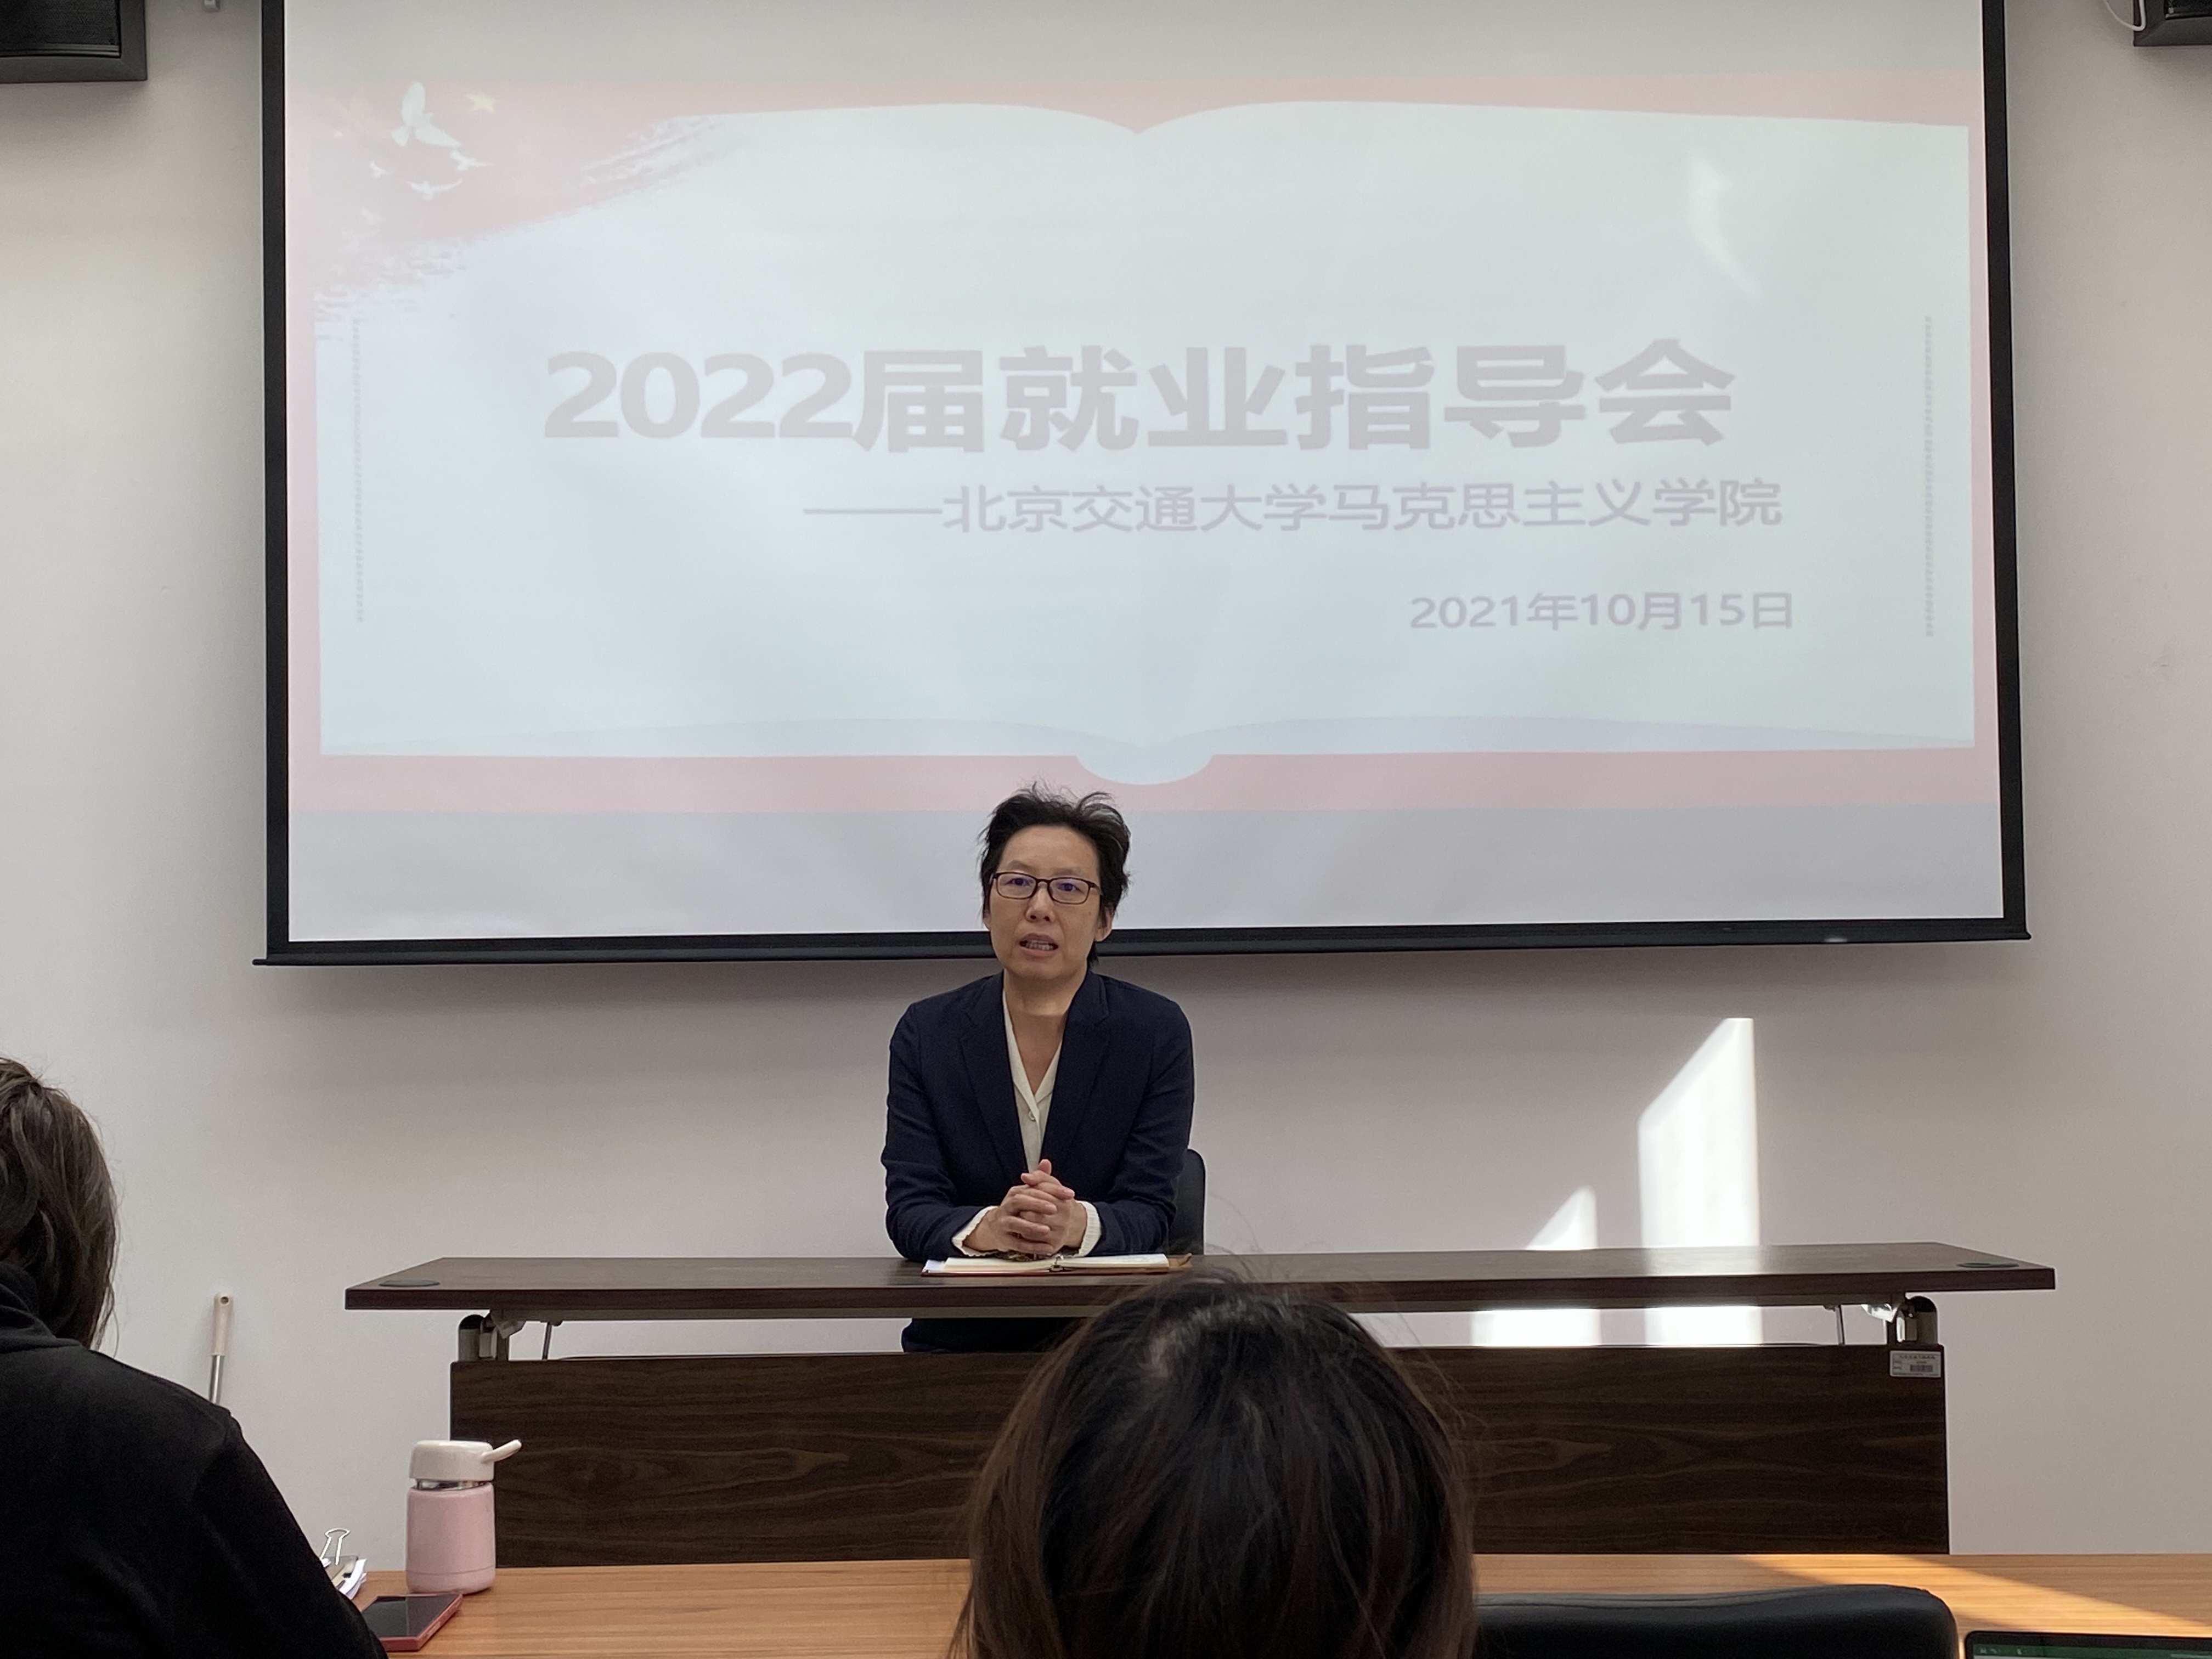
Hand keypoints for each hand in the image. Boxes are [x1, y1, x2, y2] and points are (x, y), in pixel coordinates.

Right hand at [968, 1160, 1085, 1254]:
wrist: (997, 1226)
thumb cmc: (1016, 1209)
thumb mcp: (1027, 1192)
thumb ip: (1039, 1179)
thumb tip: (1046, 1163)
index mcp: (1015, 1193)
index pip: (1032, 1188)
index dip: (1052, 1190)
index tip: (1068, 1195)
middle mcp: (1008, 1206)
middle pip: (1020, 1202)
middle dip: (1037, 1205)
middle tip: (1054, 1209)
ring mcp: (1005, 1223)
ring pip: (1016, 1224)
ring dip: (1032, 1227)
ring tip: (1047, 1229)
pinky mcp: (1005, 1239)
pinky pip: (1018, 1244)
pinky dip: (1033, 1247)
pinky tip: (1047, 1247)